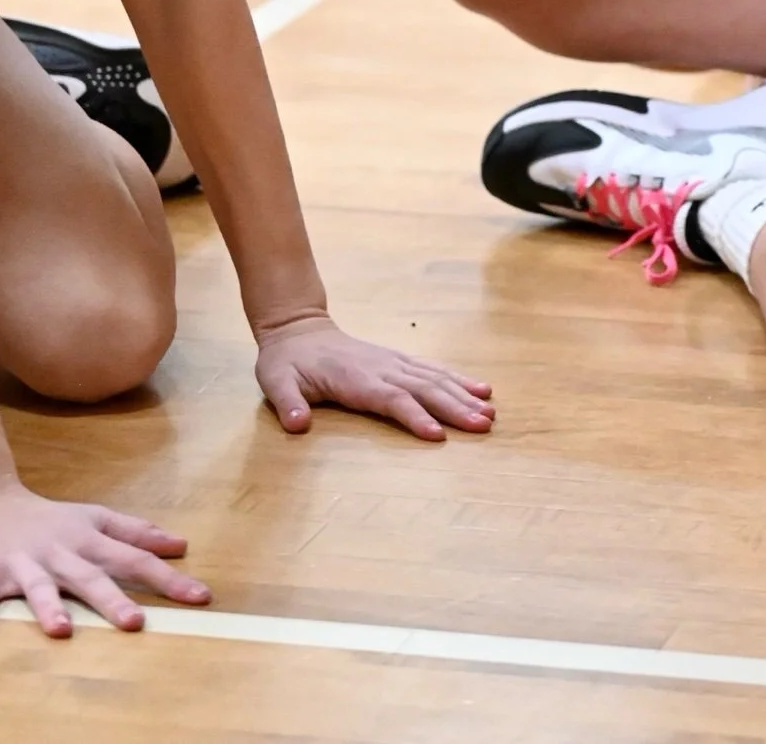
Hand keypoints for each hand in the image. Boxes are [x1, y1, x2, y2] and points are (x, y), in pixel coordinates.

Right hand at [0, 479, 208, 636]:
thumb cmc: (48, 521)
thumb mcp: (95, 521)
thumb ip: (136, 534)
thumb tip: (180, 545)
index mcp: (89, 540)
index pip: (135, 559)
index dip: (167, 578)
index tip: (200, 597)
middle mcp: (61, 551)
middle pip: (91, 576)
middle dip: (112, 600)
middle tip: (135, 623)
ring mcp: (23, 561)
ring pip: (39, 586)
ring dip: (49, 607)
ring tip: (60, 632)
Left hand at [254, 313, 494, 441]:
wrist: (297, 329)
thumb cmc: (286, 362)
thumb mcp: (275, 382)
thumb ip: (288, 403)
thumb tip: (298, 425)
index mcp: (356, 378)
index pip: (391, 399)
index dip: (414, 416)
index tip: (438, 435)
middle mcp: (381, 368)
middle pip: (424, 388)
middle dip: (455, 407)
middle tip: (484, 425)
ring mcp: (393, 361)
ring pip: (434, 378)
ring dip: (463, 394)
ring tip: (490, 410)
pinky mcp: (398, 360)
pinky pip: (433, 369)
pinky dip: (458, 379)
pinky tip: (480, 388)